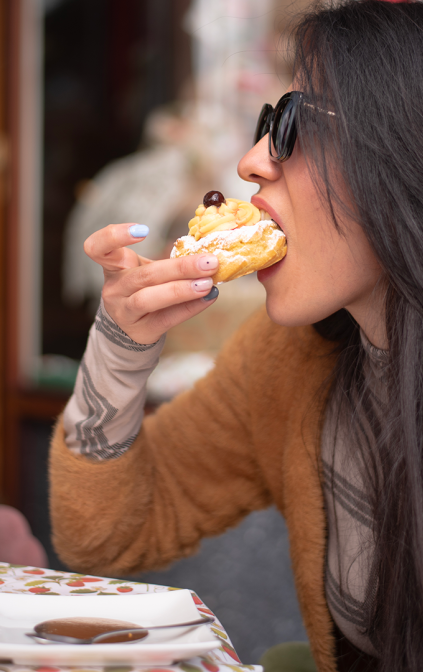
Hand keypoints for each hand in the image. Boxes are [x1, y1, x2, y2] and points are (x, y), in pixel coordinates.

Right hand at [84, 223, 218, 344]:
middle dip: (179, 267)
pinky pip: (166, 319)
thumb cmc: (141, 289)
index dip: (114, 237)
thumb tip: (206, 252)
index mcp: (113, 266)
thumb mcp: (143, 270)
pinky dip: (190, 307)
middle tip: (209, 261)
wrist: (131, 328)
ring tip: (207, 283)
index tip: (143, 230)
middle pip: (144, 275)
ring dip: (182, 290)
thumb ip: (165, 259)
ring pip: (149, 298)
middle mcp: (114, 289)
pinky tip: (209, 297)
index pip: (98, 248)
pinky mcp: (141, 331)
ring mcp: (124, 312)